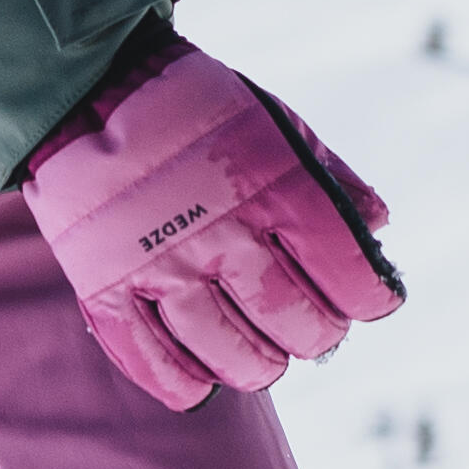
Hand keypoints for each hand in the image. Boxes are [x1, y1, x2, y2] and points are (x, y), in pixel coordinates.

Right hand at [23, 39, 400, 408]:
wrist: (89, 86)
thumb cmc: (195, 109)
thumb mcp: (277, 123)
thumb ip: (330, 178)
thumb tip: (379, 225)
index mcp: (277, 191)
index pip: (352, 280)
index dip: (372, 300)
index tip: (367, 300)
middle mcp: (224, 236)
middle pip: (298, 327)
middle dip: (317, 334)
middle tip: (308, 325)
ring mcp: (163, 267)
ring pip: (233, 356)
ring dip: (258, 365)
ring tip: (259, 353)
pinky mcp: (107, 287)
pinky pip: (153, 363)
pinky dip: (184, 382)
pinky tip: (200, 378)